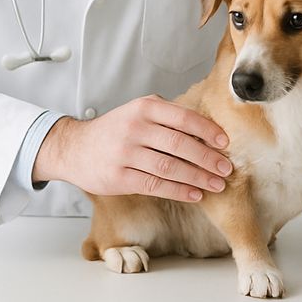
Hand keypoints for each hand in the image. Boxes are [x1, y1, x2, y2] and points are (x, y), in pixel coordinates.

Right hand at [34, 95, 232, 202]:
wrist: (75, 148)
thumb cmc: (116, 130)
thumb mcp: (139, 112)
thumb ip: (168, 118)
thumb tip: (208, 134)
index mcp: (144, 108)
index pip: (183, 118)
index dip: (207, 131)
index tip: (225, 142)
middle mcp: (135, 128)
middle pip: (180, 145)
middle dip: (208, 158)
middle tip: (226, 168)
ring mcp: (125, 153)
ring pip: (170, 167)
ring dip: (198, 177)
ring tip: (216, 184)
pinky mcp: (119, 177)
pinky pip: (155, 185)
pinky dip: (179, 190)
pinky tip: (194, 194)